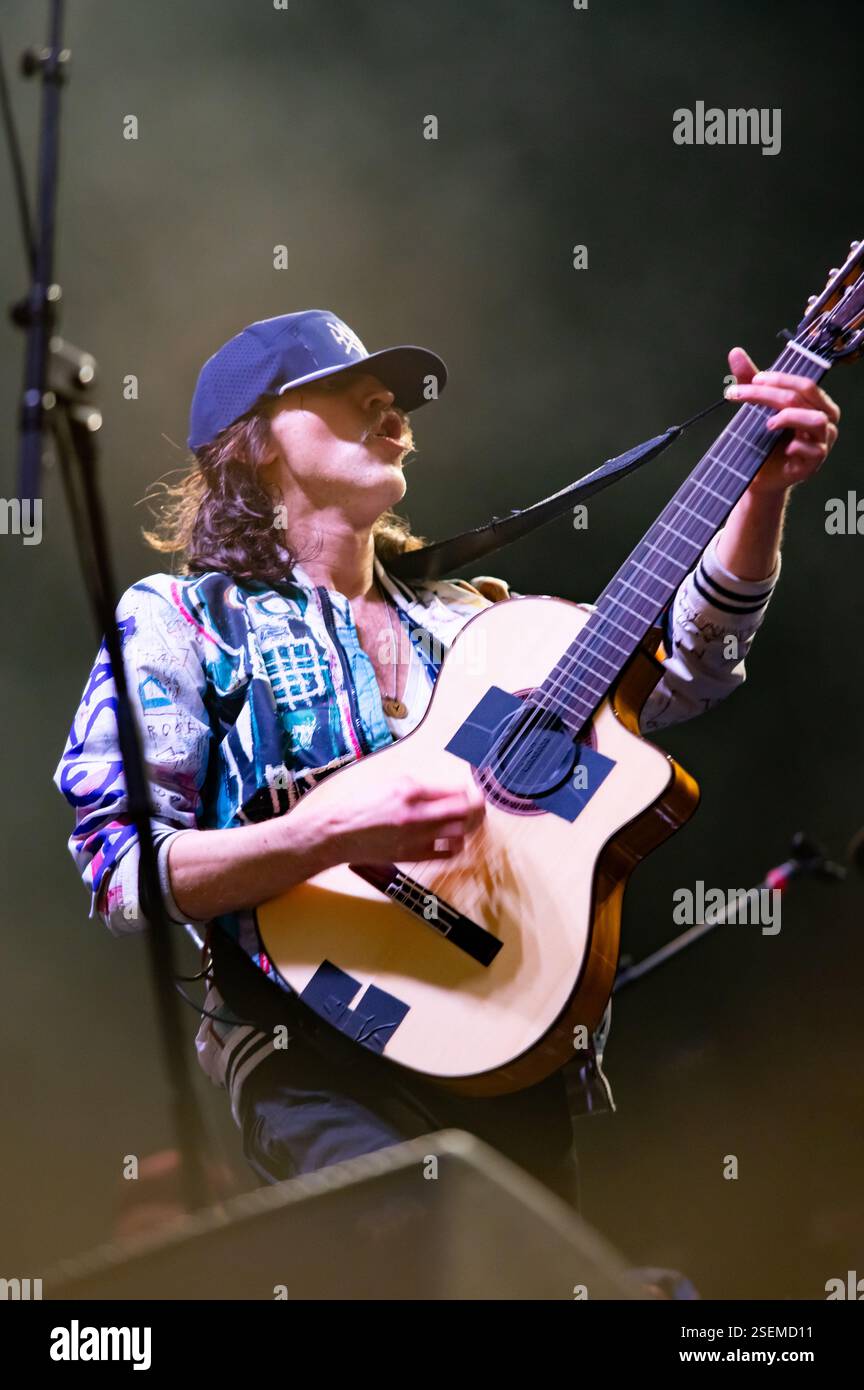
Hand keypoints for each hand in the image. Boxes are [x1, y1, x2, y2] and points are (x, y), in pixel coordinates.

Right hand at [319, 774, 486, 865]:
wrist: (337, 832)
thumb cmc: (358, 804)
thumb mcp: (388, 782)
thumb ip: (418, 786)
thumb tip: (445, 789)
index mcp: (410, 790)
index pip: (455, 790)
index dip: (469, 791)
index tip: (472, 791)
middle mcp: (416, 813)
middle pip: (463, 811)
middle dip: (475, 807)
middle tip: (477, 806)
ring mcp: (415, 837)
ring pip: (459, 832)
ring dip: (465, 826)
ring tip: (463, 822)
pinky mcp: (412, 855)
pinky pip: (445, 853)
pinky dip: (454, 846)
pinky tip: (451, 840)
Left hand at [724, 346, 839, 495]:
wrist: (761, 477)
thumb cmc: (764, 440)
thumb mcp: (755, 407)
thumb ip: (749, 380)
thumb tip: (735, 352)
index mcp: (816, 403)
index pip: (803, 383)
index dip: (778, 379)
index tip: (752, 380)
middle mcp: (825, 419)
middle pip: (804, 397)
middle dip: (771, 394)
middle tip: (743, 395)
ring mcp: (822, 442)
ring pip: (816, 420)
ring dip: (789, 417)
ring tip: (767, 424)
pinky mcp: (815, 463)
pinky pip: (813, 449)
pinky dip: (797, 445)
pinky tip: (782, 448)